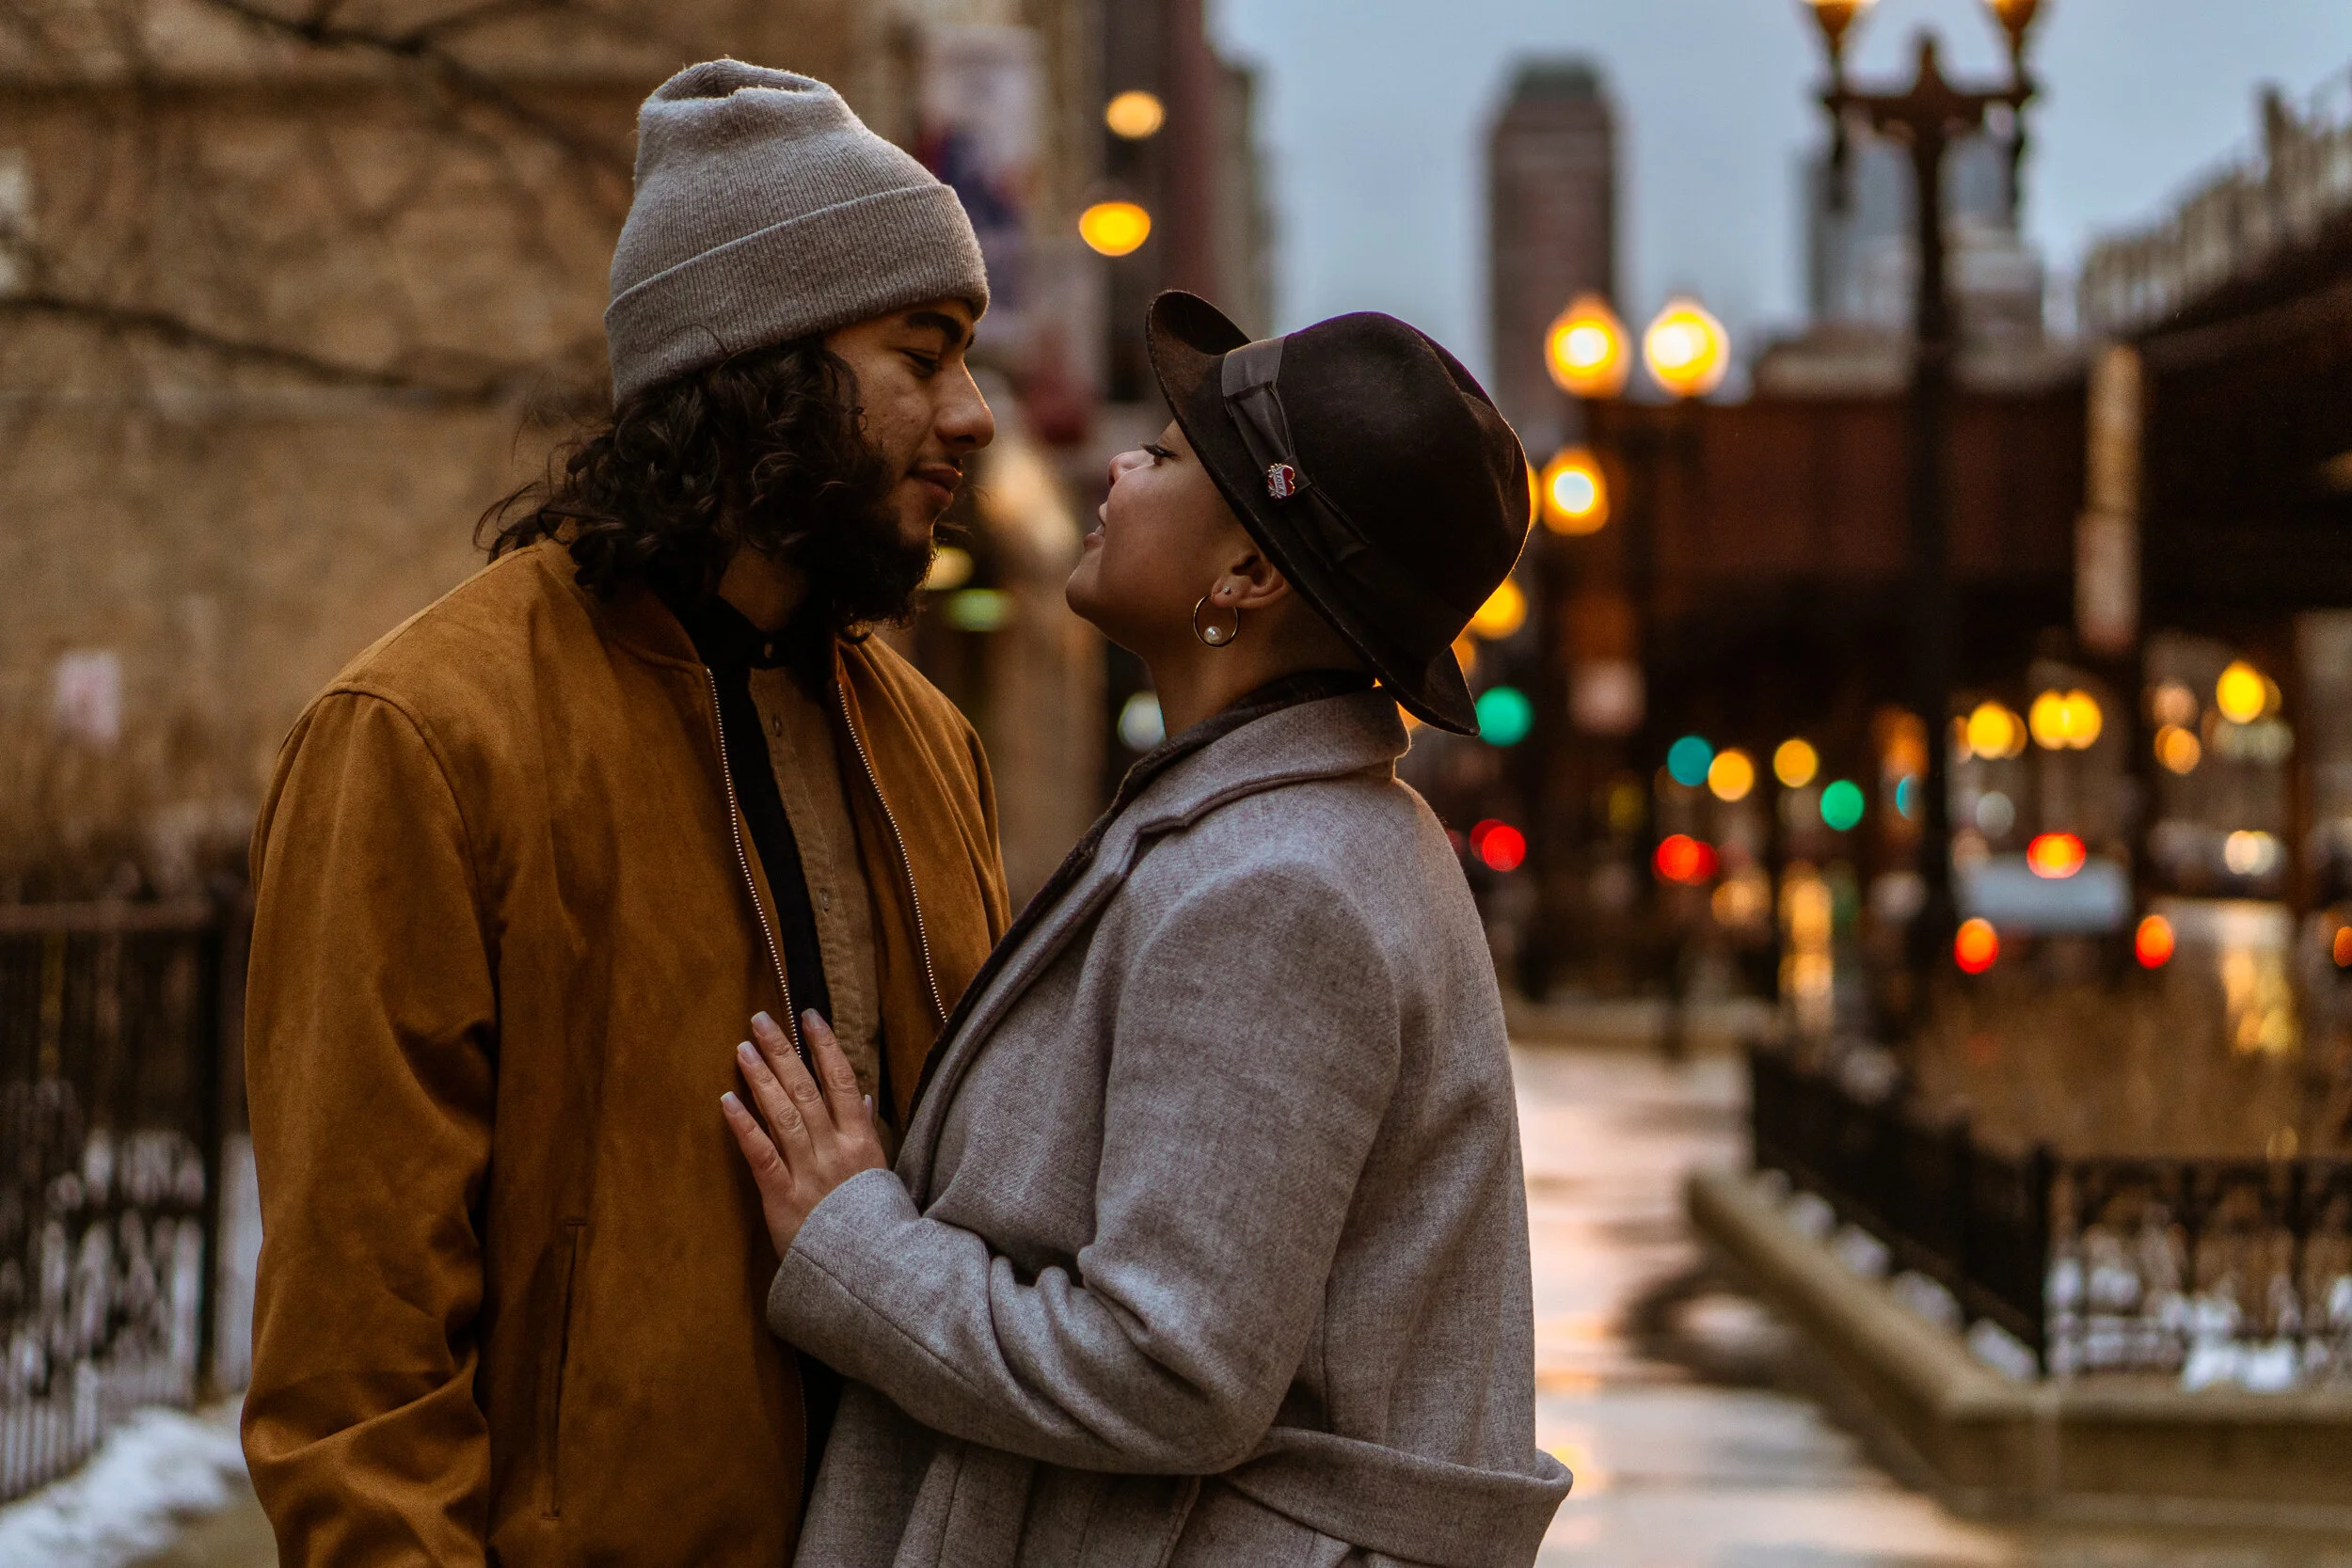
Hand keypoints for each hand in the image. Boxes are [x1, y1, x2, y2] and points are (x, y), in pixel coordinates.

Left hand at [722, 1010, 888, 1255]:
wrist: (866, 1272)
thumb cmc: (871, 1222)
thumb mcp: (879, 1173)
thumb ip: (867, 1132)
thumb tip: (862, 1098)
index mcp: (861, 1140)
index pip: (842, 1080)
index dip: (824, 1046)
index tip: (808, 1016)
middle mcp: (835, 1149)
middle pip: (806, 1089)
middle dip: (783, 1051)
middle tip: (760, 1020)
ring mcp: (808, 1172)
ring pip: (783, 1114)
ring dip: (761, 1078)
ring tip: (743, 1049)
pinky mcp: (782, 1197)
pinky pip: (760, 1155)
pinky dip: (744, 1126)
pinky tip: (727, 1101)